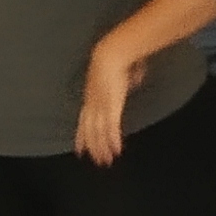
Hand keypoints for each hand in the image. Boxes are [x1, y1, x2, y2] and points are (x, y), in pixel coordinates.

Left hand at [76, 46, 146, 165]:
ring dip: (102, 148)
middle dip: (92, 147)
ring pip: (99, 132)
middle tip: (96, 160)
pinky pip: (111, 128)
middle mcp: (93, 104)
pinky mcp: (111, 107)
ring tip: (105, 161)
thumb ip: (126, 78)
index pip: (84, 121)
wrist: (111, 54)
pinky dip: (112, 140)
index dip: (82, 136)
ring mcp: (101, 106)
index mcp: (92, 96)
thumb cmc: (117, 56)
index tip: (80, 149)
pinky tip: (116, 150)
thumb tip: (136, 76)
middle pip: (90, 130)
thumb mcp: (120, 70)